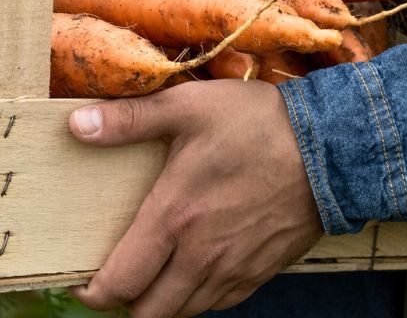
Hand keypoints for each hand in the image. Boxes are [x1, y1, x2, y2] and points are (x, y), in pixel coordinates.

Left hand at [67, 79, 323, 316]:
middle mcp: (201, 256)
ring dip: (161, 304)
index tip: (82, 283)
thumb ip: (128, 121)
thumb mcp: (186, 108)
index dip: (94, 293)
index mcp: (174, 218)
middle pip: (149, 313)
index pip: (121, 282)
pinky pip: (219, 305)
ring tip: (151, 278)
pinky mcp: (261, 272)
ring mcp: (234, 270)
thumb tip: (76, 126)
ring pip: (183, 313)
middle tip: (116, 281)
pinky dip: (197, 299)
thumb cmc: (256, 124)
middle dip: (126, 305)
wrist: (331, 147)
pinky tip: (192, 273)